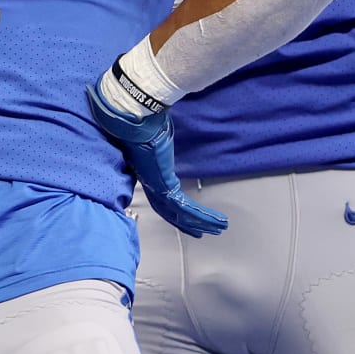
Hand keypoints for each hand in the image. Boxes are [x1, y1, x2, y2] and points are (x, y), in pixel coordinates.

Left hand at [86, 77, 226, 236]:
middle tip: (202, 233)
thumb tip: (161, 131)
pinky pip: (186, 208)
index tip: (186, 218)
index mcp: (148, 173)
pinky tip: (216, 221)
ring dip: (202, 223)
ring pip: (181, 214)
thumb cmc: (143, 123)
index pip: (162, 200)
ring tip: (219, 229)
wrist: (135, 120)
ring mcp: (157, 187)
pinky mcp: (165, 186)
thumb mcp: (155, 136)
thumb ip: (159, 142)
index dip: (174, 211)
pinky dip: (202, 216)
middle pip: (171, 213)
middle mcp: (151, 183)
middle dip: (188, 224)